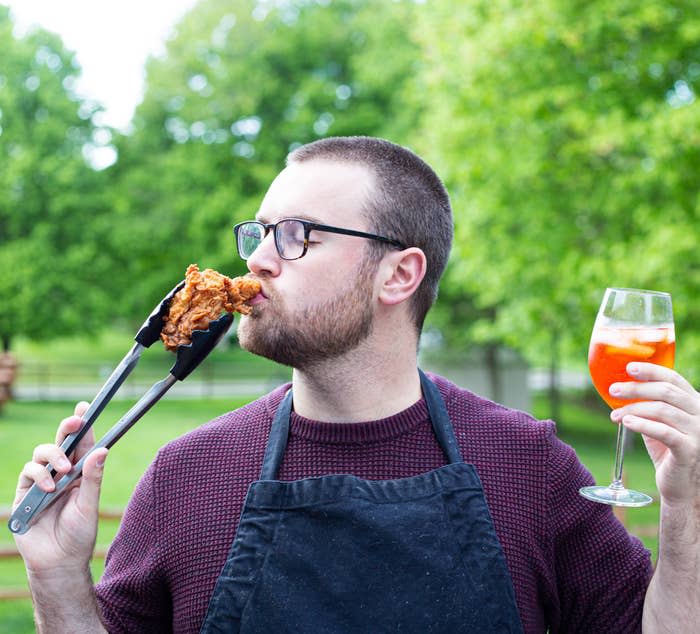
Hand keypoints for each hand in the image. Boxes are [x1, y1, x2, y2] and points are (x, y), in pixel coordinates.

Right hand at [12, 402, 108, 573]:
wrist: (58, 562)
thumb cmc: (78, 534)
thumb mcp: (89, 505)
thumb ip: (93, 478)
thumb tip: (103, 449)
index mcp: (81, 472)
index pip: (83, 443)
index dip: (83, 425)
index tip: (86, 407)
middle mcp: (62, 473)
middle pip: (61, 442)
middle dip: (67, 428)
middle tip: (75, 422)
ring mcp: (42, 482)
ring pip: (42, 453)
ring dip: (53, 456)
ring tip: (63, 471)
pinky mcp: (25, 493)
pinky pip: (28, 472)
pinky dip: (39, 476)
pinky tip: (50, 488)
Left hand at [610, 363, 699, 507]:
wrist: (680, 484)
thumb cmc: (668, 449)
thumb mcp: (658, 422)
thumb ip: (648, 404)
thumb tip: (620, 387)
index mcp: (694, 402)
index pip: (674, 378)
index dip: (651, 370)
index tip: (628, 368)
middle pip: (666, 392)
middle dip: (636, 388)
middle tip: (613, 390)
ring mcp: (698, 432)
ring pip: (662, 410)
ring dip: (633, 408)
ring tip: (613, 414)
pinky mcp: (690, 450)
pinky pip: (664, 432)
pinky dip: (642, 424)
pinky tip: (626, 422)